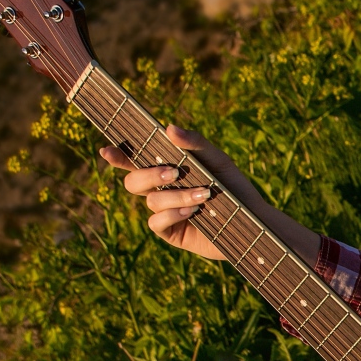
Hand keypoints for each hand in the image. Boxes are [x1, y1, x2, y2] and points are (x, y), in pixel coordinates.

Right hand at [100, 124, 259, 261]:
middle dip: (148, 175)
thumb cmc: (234, 187)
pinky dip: (173, 214)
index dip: (118, 156)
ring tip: (203, 195)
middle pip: (133, 181)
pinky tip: (192, 212)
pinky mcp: (171, 233)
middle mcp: (161, 191)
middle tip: (173, 173)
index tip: (107, 150)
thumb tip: (169, 127)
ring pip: (150, 201)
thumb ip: (195, 143)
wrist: (253, 220)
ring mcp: (164, 213)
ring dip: (175, 196)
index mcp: (167, 170)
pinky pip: (156, 223)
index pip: (135, 161)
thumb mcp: (218, 161)